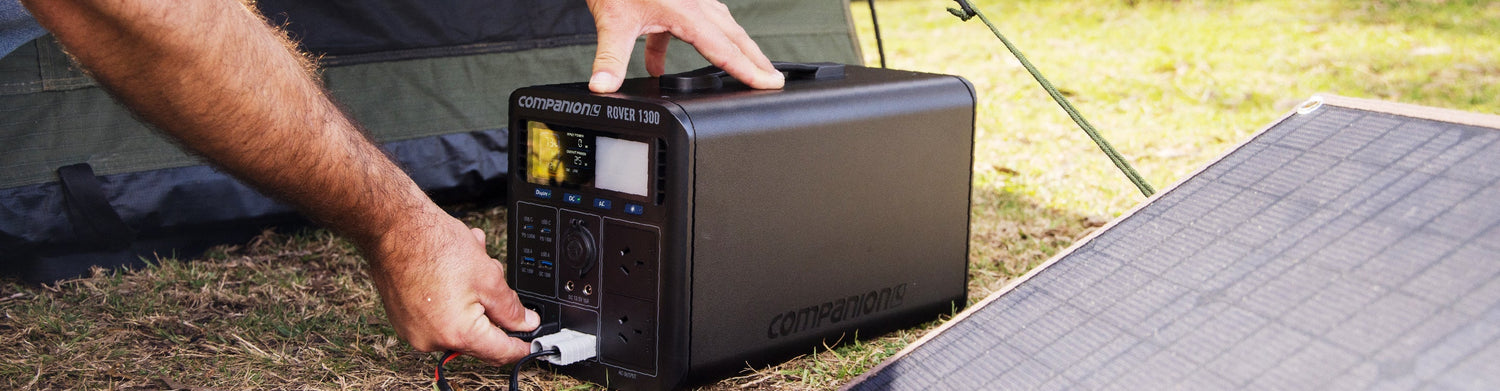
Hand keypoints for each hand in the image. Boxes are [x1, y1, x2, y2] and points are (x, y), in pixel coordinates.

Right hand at [364, 213, 539, 363]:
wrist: (393, 228)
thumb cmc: (433, 246)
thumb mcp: (488, 277)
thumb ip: (511, 307)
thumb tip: (524, 323)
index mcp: (457, 334)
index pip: (500, 351)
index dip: (521, 346)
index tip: (531, 343)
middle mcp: (432, 339)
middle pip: (479, 333)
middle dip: (491, 304)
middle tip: (493, 275)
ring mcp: (415, 330)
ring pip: (460, 318)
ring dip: (472, 293)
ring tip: (471, 260)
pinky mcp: (405, 318)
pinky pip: (439, 312)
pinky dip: (452, 294)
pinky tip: (453, 267)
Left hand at [585, 0, 784, 92]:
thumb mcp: (612, 21)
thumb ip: (610, 58)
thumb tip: (604, 86)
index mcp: (687, 12)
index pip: (725, 49)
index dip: (748, 70)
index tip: (769, 83)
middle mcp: (693, 4)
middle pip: (733, 36)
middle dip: (755, 59)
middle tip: (773, 78)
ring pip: (717, 27)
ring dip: (730, 48)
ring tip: (740, 67)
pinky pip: (685, 26)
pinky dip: (680, 46)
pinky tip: (657, 67)